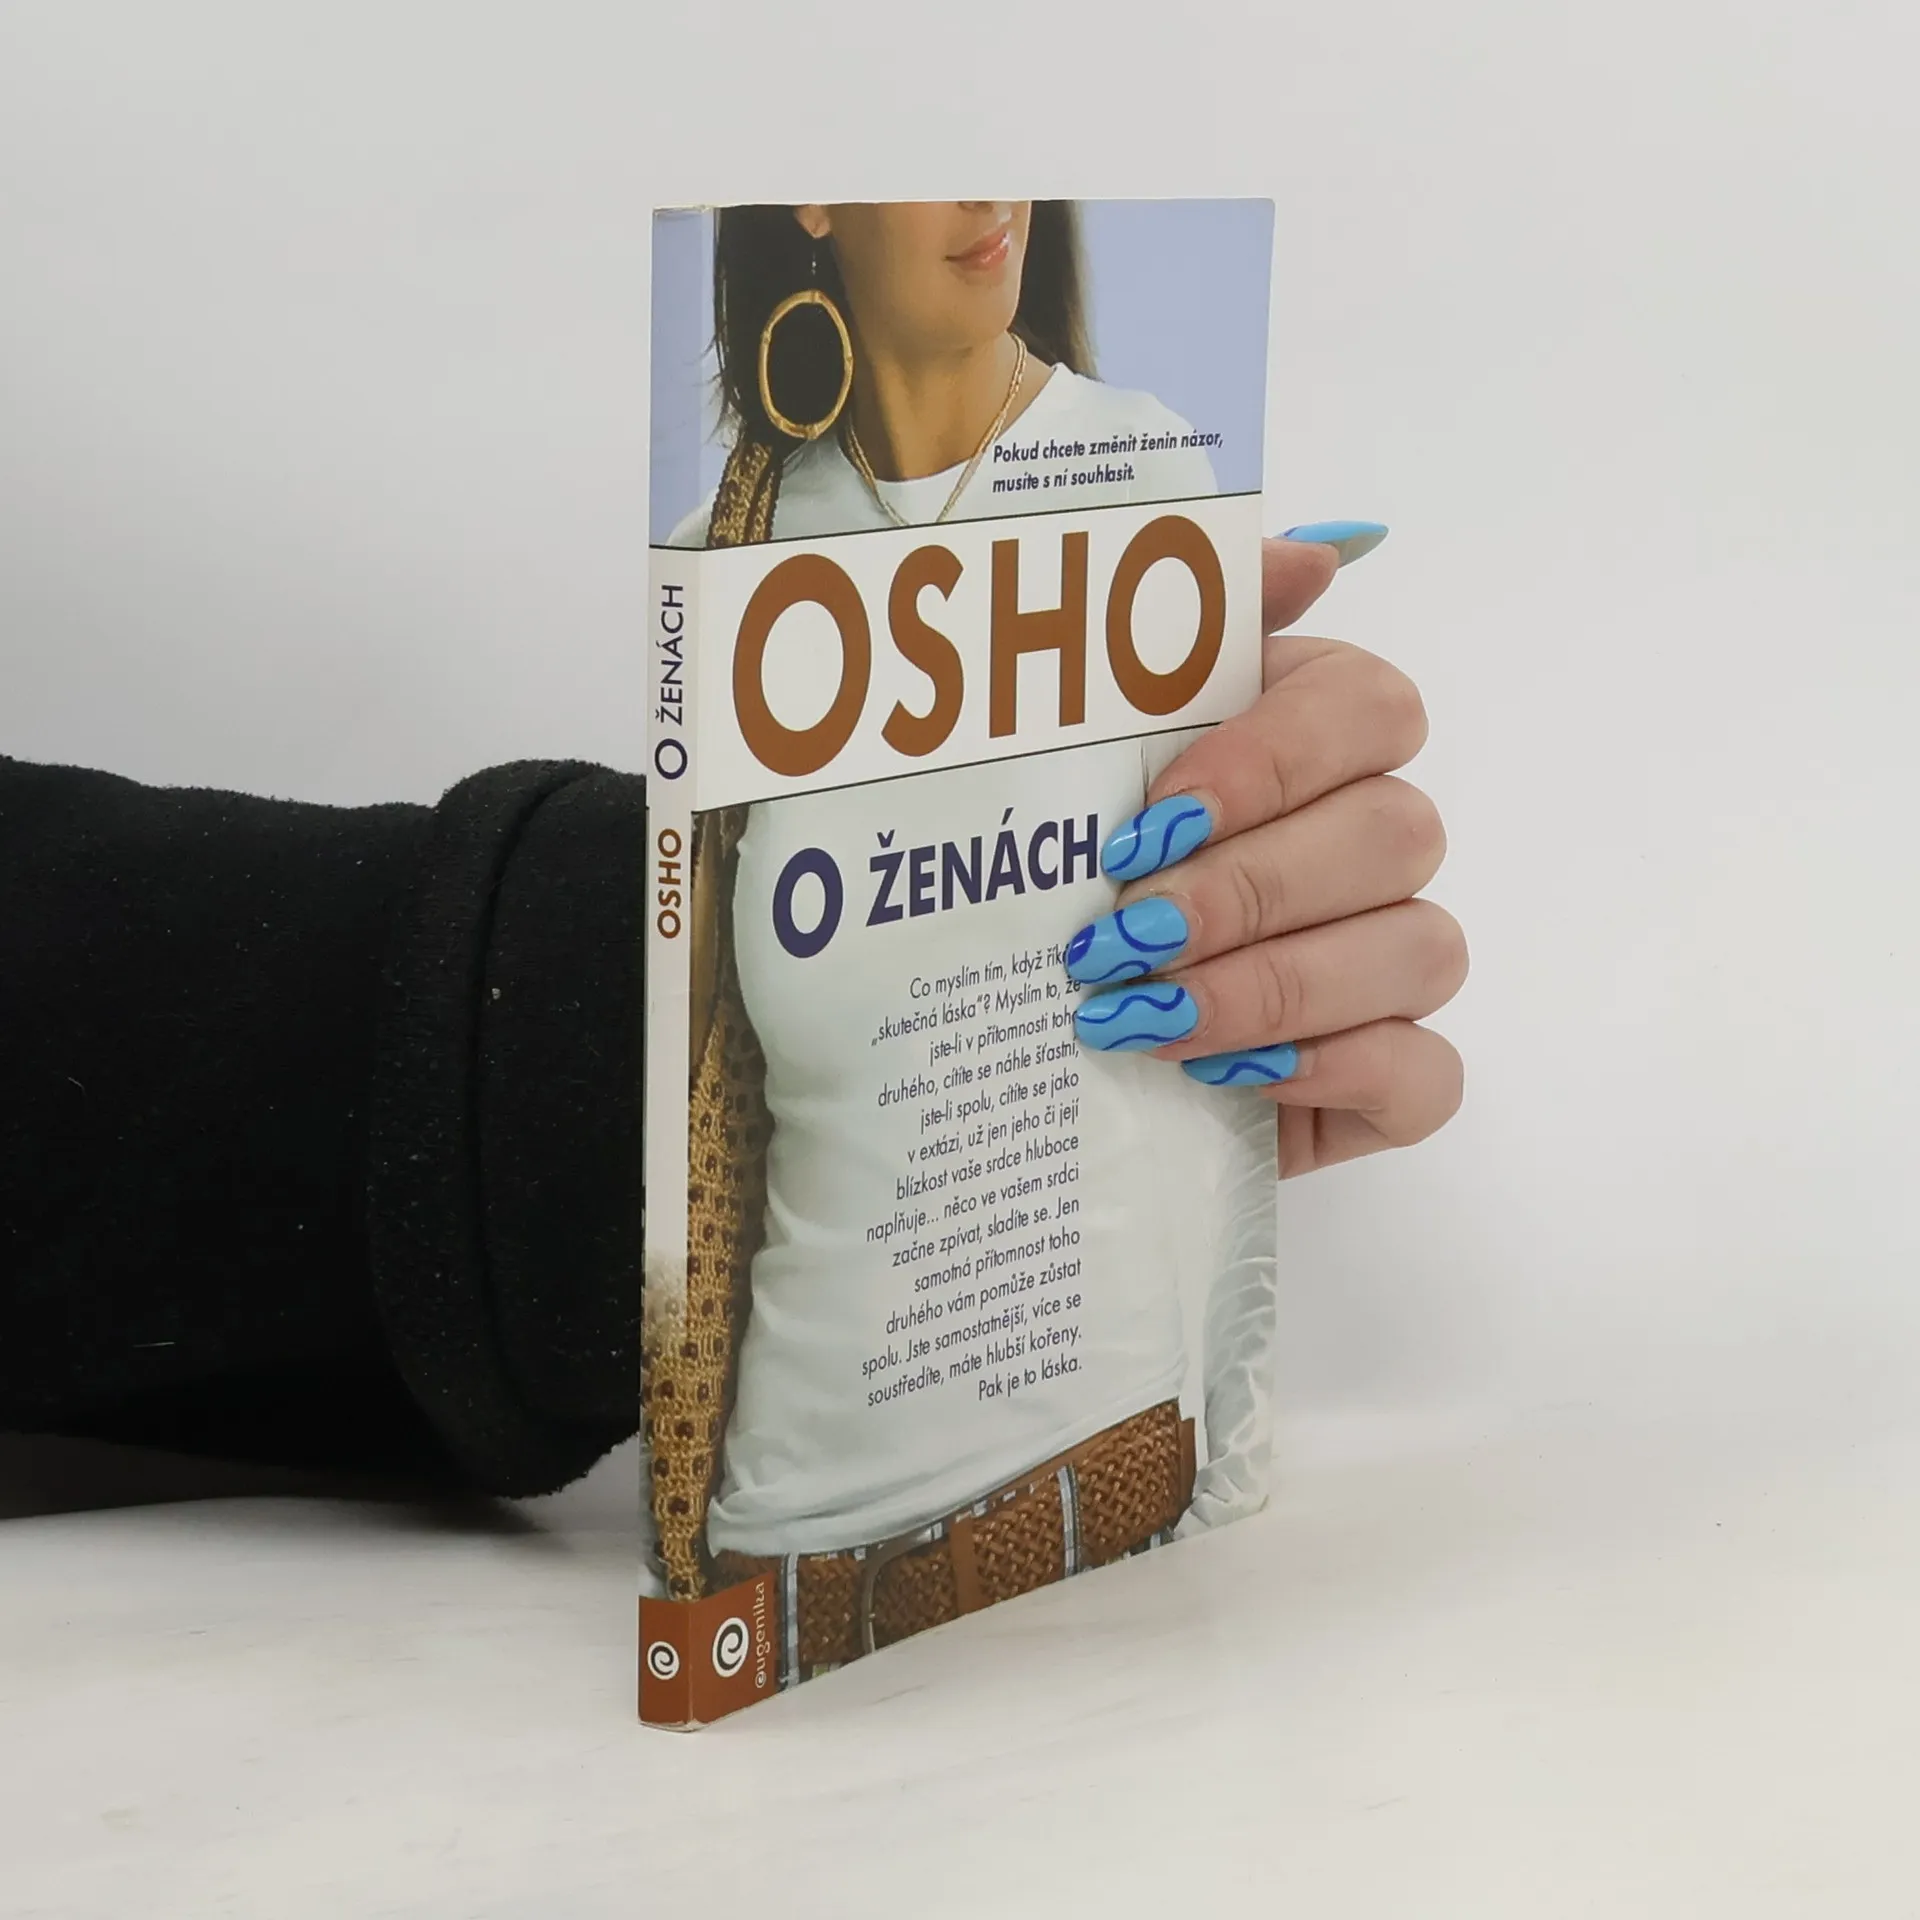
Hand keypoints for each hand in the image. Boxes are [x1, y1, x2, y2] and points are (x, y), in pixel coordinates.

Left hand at [1066, 526, 1465, 1177]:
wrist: (1041, 1031)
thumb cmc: (1070, 876)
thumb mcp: (1085, 751)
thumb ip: (1186, 638)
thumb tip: (1319, 552)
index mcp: (1316, 742)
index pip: (1369, 707)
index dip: (1269, 761)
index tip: (1149, 822)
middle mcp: (1376, 842)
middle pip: (1397, 833)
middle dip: (1249, 891)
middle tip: (1123, 936)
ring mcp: (1397, 963)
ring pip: (1420, 950)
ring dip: (1275, 986)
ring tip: (1147, 1017)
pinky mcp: (1396, 1078)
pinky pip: (1427, 1072)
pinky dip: (1334, 1069)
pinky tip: (1229, 1075)